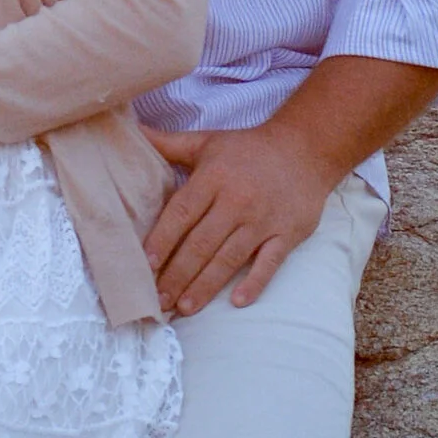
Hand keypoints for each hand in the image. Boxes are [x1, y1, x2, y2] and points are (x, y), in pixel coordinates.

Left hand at [142, 119, 334, 314]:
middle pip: (201, 244)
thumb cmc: (248, 149)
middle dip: (177, 275)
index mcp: (213, 178)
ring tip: (184, 308)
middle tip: (158, 301)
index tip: (145, 265)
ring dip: (205, 286)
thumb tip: (132, 129)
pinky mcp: (287, 234)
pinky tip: (237, 302)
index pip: (181, 214)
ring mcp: (263, 220)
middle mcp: (236, 200)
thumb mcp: (206, 142)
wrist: (306, 148)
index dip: (162, 240)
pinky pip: (269, 262)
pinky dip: (255, 282)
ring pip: (229, 258)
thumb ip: (167, 143)